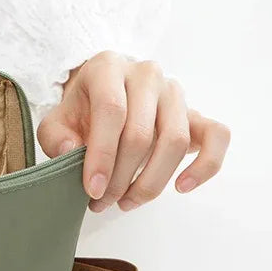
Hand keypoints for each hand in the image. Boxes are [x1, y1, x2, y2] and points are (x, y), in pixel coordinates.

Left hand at [37, 52, 229, 211]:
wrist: (105, 94)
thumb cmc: (81, 109)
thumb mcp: (56, 120)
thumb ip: (54, 136)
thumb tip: (72, 150)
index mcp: (108, 68)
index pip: (111, 111)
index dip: (102, 155)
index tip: (91, 189)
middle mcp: (146, 75)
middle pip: (141, 132)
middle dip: (121, 176)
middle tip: (103, 202)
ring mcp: (175, 92)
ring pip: (175, 140)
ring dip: (151, 181)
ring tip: (126, 202)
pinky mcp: (196, 112)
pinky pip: (217, 136)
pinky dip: (205, 166)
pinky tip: (181, 187)